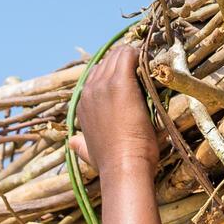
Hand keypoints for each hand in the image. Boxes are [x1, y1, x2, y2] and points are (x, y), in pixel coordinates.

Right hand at [71, 42, 159, 176]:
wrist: (123, 168)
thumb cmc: (112, 164)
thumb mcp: (89, 153)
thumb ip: (81, 146)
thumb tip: (72, 143)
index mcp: (83, 104)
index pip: (98, 75)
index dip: (116, 73)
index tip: (133, 77)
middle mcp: (89, 91)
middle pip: (107, 61)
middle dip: (126, 61)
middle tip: (145, 67)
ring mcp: (103, 85)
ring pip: (118, 56)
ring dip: (134, 57)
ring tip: (150, 63)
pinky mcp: (120, 83)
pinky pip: (129, 56)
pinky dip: (140, 55)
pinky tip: (151, 61)